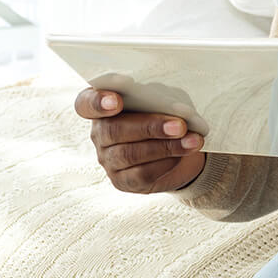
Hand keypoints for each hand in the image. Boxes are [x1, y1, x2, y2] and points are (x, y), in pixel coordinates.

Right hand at [74, 87, 206, 193]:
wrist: (178, 146)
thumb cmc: (166, 112)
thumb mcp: (163, 99)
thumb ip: (160, 97)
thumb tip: (173, 106)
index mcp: (102, 106)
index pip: (86, 104)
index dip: (97, 102)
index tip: (116, 101)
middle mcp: (99, 133)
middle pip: (113, 130)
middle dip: (149, 127)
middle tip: (179, 125)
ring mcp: (108, 159)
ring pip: (129, 154)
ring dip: (165, 147)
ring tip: (191, 141)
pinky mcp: (122, 180)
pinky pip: (141, 174)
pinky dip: (167, 162)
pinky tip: (184, 154)